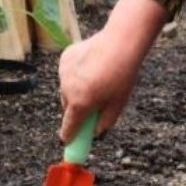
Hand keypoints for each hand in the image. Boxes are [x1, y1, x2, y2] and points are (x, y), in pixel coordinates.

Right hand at [57, 27, 143, 142]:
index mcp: (80, 104)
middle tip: (91, 105)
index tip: (67, 142)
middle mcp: (67, 89)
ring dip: (75, 91)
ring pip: (66, 89)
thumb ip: (105, 123)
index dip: (69, 136)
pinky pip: (67, 73)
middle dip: (77, 109)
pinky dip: (74, 75)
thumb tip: (96, 132)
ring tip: (95, 80)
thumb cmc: (122, 75)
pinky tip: (90, 67)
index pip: (69, 127)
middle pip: (68, 107)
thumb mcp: (118, 104)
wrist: (120, 43)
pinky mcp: (64, 59)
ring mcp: (63, 73)